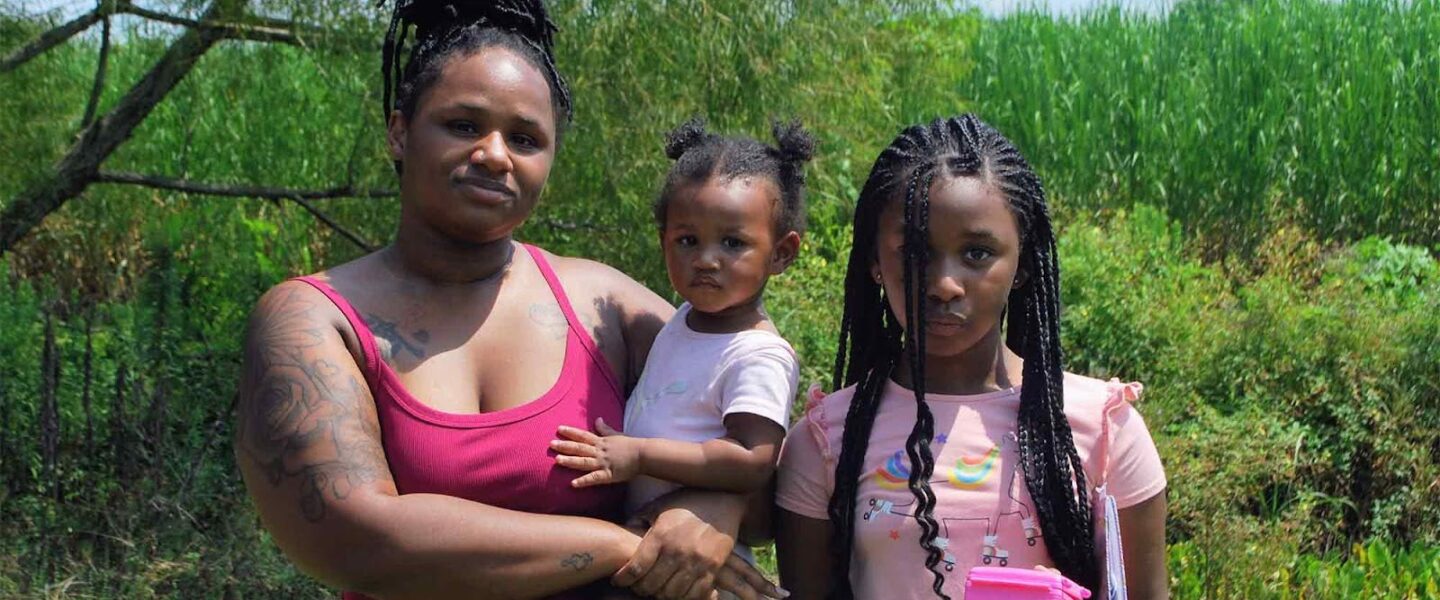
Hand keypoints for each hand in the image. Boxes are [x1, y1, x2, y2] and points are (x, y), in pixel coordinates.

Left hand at [552, 418, 641, 486]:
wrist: (643, 455)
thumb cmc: (631, 445)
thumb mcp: (616, 434)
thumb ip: (605, 429)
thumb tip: (597, 419)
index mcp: (601, 442)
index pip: (583, 435)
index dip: (571, 432)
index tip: (558, 429)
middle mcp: (600, 451)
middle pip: (580, 448)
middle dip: (565, 445)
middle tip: (551, 444)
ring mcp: (603, 463)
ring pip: (584, 461)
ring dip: (570, 460)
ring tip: (557, 460)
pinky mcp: (608, 475)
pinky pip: (594, 478)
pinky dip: (584, 481)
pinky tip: (573, 484)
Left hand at [613, 493, 785, 599]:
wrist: (725, 498)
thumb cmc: (688, 502)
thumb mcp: (659, 506)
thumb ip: (639, 519)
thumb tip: (622, 532)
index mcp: (661, 535)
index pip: (635, 568)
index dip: (623, 579)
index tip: (617, 580)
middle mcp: (677, 550)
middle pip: (651, 585)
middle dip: (640, 589)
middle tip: (638, 586)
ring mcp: (697, 561)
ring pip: (672, 593)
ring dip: (661, 595)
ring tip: (658, 588)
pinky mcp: (713, 567)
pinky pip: (695, 594)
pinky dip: (684, 597)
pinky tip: (678, 591)